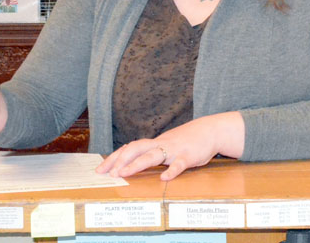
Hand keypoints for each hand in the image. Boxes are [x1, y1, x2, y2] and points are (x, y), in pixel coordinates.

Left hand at [96, 112, 244, 180]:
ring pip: (153, 155)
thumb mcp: (166, 145)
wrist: (210, 130)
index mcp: (154, 143)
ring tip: (125, 173)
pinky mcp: (188, 156)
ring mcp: (174, 150)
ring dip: (137, 164)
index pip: (129, 148)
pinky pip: (179, 164)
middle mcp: (160, 144)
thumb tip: (133, 163)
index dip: (113, 158)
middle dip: (120, 160)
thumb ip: (152, 152)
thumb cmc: (186, 140)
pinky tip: (164, 179)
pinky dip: (172, 171)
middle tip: (109, 174)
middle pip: (136, 148)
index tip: (100, 170)